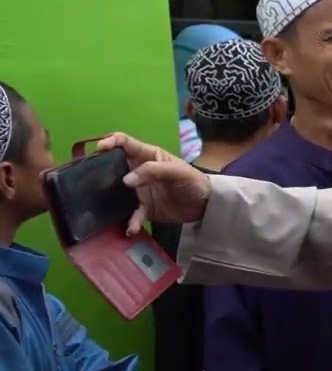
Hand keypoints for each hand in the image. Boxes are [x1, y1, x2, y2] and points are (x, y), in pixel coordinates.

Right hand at [95, 133, 212, 232]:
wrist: (204, 205)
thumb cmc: (193, 181)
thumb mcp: (177, 171)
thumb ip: (153, 171)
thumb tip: (126, 180)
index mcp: (147, 156)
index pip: (125, 143)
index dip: (111, 142)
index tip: (98, 149)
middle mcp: (139, 171)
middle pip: (114, 167)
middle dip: (101, 171)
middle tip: (87, 179)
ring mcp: (139, 190)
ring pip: (118, 192)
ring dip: (111, 200)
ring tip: (102, 207)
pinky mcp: (144, 208)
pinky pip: (132, 214)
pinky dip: (130, 221)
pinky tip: (130, 228)